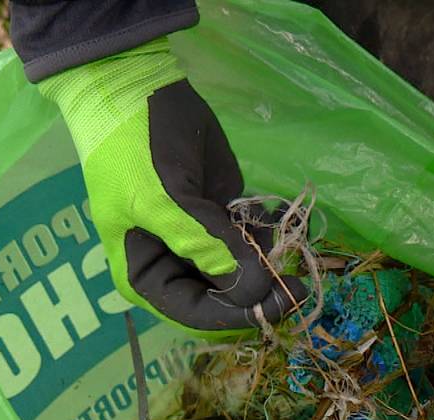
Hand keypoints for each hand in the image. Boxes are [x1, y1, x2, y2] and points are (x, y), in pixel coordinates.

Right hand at [40, 39, 305, 333]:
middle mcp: (175, 269)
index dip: (238, 315)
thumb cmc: (135, 151)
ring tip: (278, 238)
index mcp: (145, 278)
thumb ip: (210, 248)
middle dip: (259, 293)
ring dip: (268, 264)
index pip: (197, 315)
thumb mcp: (164, 202)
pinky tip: (273, 219)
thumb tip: (256, 289)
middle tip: (298, 283)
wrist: (138, 89)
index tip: (279, 300)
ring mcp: (202, 244)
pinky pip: (253, 242)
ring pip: (244, 274)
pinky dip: (268, 237)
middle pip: (225, 300)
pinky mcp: (223, 217)